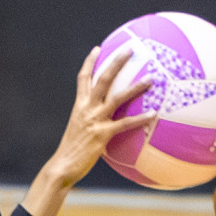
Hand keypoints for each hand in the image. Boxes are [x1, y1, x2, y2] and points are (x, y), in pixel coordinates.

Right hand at [45, 46, 156, 189]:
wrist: (62, 166)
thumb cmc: (71, 153)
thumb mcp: (78, 132)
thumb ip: (90, 123)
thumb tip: (104, 124)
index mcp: (79, 107)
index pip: (83, 79)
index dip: (89, 62)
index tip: (97, 49)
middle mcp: (86, 109)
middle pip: (102, 80)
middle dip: (116, 63)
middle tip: (129, 49)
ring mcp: (95, 120)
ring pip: (117, 98)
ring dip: (135, 87)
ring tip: (151, 78)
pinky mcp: (102, 135)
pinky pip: (124, 124)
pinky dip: (140, 118)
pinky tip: (153, 114)